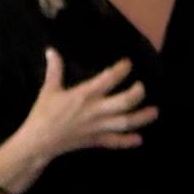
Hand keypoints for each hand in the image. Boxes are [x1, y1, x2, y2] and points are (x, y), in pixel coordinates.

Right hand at [0, 48, 149, 193]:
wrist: (38, 142)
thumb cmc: (43, 114)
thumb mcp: (48, 90)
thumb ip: (54, 70)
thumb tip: (51, 50)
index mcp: (85, 95)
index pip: (109, 79)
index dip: (121, 69)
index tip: (127, 64)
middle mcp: (96, 110)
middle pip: (125, 102)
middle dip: (137, 93)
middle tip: (141, 87)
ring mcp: (98, 127)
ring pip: (125, 122)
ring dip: (142, 117)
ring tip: (154, 112)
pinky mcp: (95, 140)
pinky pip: (115, 141)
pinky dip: (127, 141)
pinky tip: (139, 139)